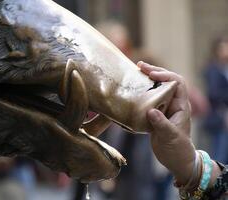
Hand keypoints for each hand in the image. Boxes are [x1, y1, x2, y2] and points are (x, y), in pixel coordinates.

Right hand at [138, 61, 194, 184]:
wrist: (176, 160)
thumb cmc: (177, 149)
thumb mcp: (170, 136)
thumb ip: (161, 124)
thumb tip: (151, 111)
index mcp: (181, 106)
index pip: (178, 83)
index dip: (165, 75)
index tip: (151, 74)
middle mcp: (173, 104)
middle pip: (166, 81)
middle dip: (154, 72)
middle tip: (139, 66)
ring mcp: (164, 108)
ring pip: (157, 89)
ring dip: (146, 80)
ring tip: (135, 72)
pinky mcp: (156, 114)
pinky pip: (149, 99)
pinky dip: (141, 92)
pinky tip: (132, 90)